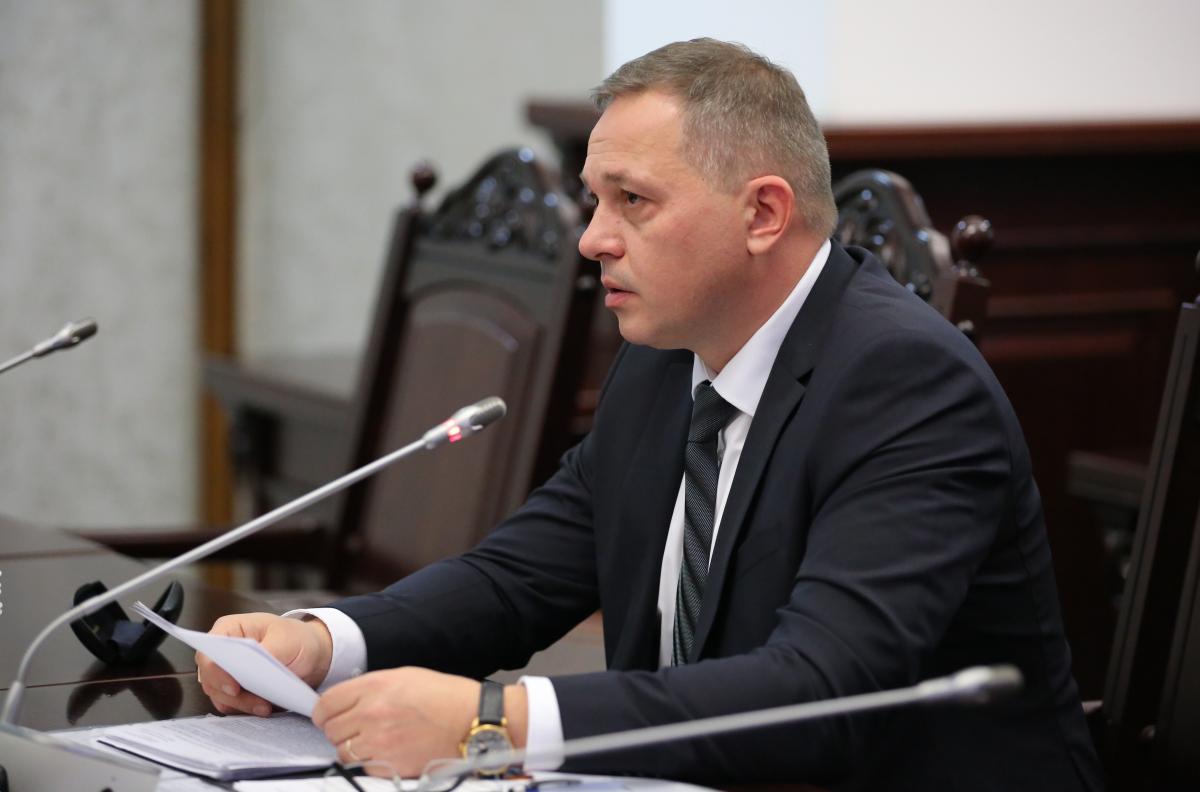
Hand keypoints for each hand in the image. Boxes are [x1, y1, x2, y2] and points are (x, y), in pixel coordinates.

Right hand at [196, 612, 332, 716]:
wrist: (311, 655)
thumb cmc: (296, 639)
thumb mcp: (288, 640)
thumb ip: (269, 651)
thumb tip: (252, 668)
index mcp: (229, 630)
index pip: (208, 652)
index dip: (215, 671)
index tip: (234, 688)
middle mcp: (222, 652)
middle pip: (210, 679)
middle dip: (232, 695)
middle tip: (259, 703)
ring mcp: (226, 673)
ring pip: (220, 695)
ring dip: (242, 705)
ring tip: (266, 706)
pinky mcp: (235, 691)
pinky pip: (231, 705)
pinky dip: (245, 709)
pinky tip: (264, 708)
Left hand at [313, 668, 527, 777]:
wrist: (472, 721)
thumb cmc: (446, 697)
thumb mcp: (405, 677)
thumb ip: (371, 688)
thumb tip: (347, 701)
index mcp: (375, 686)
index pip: (326, 703)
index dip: (324, 711)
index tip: (328, 715)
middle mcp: (372, 713)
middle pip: (330, 729)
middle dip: (339, 729)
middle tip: (355, 727)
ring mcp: (379, 742)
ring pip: (342, 751)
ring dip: (352, 747)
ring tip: (372, 740)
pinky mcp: (389, 766)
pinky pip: (362, 767)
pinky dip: (369, 762)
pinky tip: (387, 750)